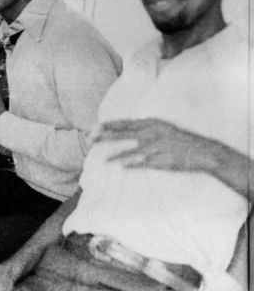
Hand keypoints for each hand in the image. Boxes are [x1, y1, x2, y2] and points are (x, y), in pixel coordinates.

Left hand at [97, 118, 221, 172]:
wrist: (201, 151)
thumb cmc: (178, 139)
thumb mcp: (160, 127)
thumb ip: (143, 126)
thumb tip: (125, 126)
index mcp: (150, 123)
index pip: (124, 123)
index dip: (108, 125)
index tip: (93, 127)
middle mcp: (151, 133)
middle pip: (123, 134)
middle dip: (105, 137)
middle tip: (90, 139)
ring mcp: (156, 147)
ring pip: (130, 151)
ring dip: (115, 155)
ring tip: (103, 160)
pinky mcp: (161, 160)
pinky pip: (143, 162)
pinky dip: (132, 164)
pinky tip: (122, 167)